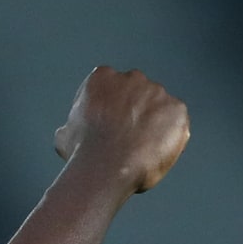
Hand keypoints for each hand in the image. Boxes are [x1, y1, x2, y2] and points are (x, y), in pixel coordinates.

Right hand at [53, 67, 190, 193]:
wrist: (107, 167)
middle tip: (127, 138)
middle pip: (138, 93)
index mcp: (102, 77)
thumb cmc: (83, 153)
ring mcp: (157, 92)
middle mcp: (132, 78)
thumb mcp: (65, 135)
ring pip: (159, 107)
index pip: (110, 87)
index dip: (109, 108)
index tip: (108, 125)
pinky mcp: (177, 110)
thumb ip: (73, 124)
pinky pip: (176, 123)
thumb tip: (69, 131)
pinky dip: (170, 136)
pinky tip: (154, 153)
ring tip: (141, 150)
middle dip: (134, 111)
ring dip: (153, 124)